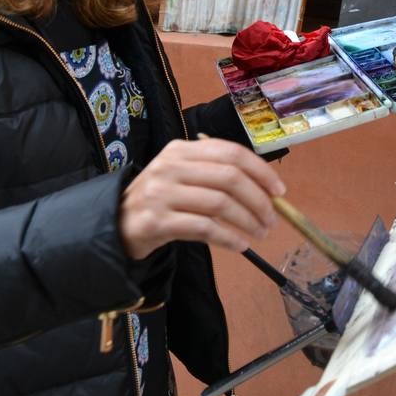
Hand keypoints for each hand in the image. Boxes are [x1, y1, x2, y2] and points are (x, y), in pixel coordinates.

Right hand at [118, 138, 285, 258]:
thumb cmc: (159, 201)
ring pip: (220, 203)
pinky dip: (229, 238)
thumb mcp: (182, 175)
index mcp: (181, 150)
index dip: (261, 171)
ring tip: (260, 233)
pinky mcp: (156, 221)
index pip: (230, 152)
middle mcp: (170, 167)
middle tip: (272, 219)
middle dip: (258, 200)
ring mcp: (161, 193)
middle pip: (229, 177)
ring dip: (248, 221)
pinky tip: (241, 245)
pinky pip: (204, 228)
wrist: (116, 225)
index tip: (279, 191)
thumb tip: (266, 189)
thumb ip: (216, 174)